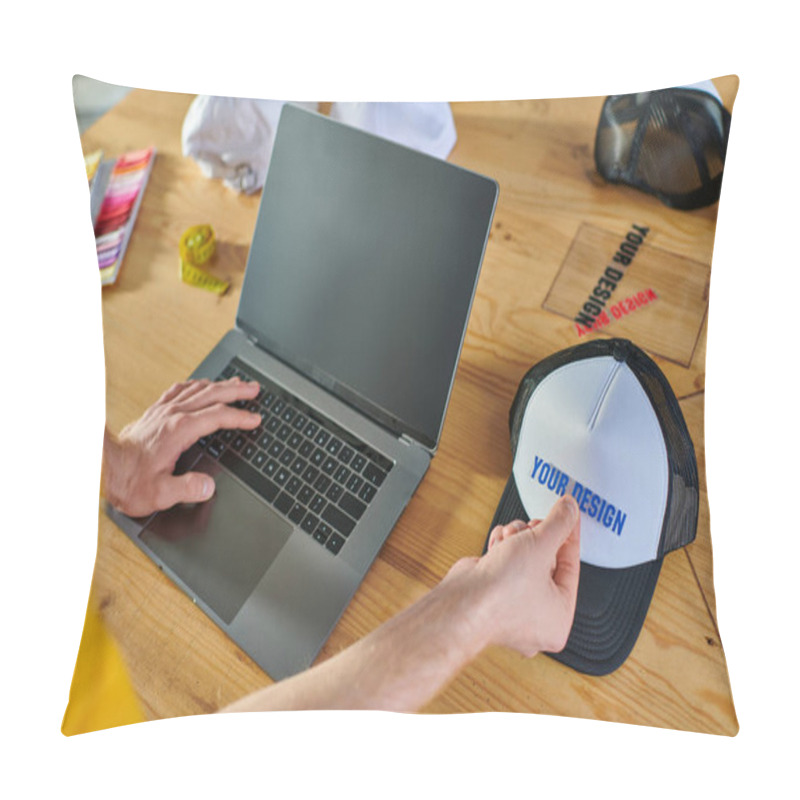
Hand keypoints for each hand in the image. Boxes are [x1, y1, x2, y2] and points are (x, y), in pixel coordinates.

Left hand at [103, 378, 261, 515]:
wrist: (100, 467)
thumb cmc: (128, 481)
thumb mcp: (159, 493)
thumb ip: (186, 488)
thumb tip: (208, 485)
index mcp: (179, 431)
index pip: (218, 417)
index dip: (240, 417)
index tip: (255, 418)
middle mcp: (172, 415)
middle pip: (211, 395)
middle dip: (236, 391)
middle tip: (254, 388)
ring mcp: (163, 411)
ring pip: (198, 389)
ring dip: (220, 385)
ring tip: (236, 383)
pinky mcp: (154, 412)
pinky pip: (179, 390)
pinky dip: (196, 384)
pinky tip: (200, 385)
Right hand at [445, 494, 580, 657]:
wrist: (461, 603)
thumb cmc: (501, 593)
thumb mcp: (541, 546)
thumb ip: (559, 523)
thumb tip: (569, 509)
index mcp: (558, 618)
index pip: (571, 567)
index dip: (569, 536)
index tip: (568, 516)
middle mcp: (536, 618)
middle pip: (546, 562)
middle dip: (536, 537)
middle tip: (535, 524)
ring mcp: (511, 607)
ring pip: (523, 561)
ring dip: (517, 540)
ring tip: (512, 534)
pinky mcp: (491, 595)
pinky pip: (505, 566)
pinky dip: (502, 549)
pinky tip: (499, 540)